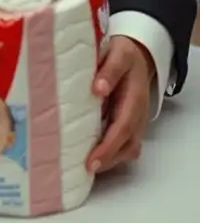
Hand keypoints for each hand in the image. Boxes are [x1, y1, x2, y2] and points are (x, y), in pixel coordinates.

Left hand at [87, 35, 153, 174]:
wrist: (137, 55)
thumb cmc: (124, 55)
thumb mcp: (118, 54)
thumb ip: (109, 70)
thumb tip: (98, 89)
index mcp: (134, 99)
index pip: (122, 128)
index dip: (108, 147)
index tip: (92, 160)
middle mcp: (138, 115)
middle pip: (127, 145)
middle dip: (107, 160)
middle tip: (85, 168)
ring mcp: (135, 121)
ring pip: (127, 149)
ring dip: (110, 160)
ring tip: (86, 165)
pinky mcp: (129, 123)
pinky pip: (124, 144)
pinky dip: (111, 154)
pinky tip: (92, 154)